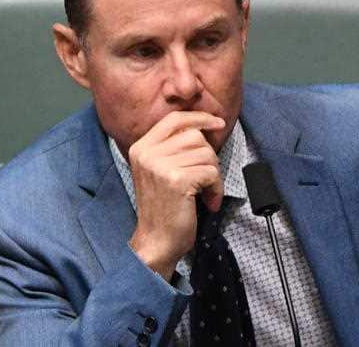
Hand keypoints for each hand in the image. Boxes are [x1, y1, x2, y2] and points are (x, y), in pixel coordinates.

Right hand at [127, 111, 225, 280]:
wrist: (156, 241)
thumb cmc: (163, 208)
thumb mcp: (159, 171)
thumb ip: (172, 148)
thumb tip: (203, 127)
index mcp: (141, 147)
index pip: (174, 119)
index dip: (199, 117)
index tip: (217, 123)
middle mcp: (147, 153)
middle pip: (195, 136)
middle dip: (208, 157)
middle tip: (205, 179)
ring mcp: (160, 165)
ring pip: (206, 154)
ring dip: (213, 175)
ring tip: (205, 192)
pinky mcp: (177, 180)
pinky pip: (211, 173)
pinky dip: (216, 189)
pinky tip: (208, 202)